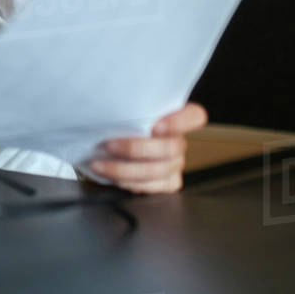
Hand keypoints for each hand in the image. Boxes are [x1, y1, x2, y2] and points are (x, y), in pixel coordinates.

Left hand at [89, 102, 207, 192]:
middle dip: (135, 149)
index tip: (155, 126)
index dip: (179, 122)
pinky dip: (128, 183)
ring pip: (158, 171)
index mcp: (176, 117)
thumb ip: (126, 108)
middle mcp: (178, 141)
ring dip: (124, 170)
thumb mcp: (123, 110)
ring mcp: (174, 164)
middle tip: (108, 145)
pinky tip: (111, 177)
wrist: (108, 145)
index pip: (195, 116)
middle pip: (171, 148)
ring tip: (99, 165)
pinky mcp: (167, 183)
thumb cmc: (118, 122)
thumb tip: (108, 106)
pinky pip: (152, 187)